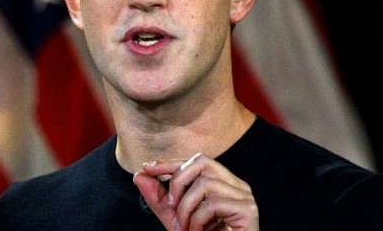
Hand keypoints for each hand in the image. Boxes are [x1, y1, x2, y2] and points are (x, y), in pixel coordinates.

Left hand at [133, 153, 257, 230]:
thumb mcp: (174, 218)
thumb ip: (158, 198)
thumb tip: (138, 174)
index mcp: (222, 183)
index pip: (195, 162)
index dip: (170, 162)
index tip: (147, 167)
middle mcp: (236, 185)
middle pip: (202, 161)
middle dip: (178, 181)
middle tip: (171, 207)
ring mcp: (244, 196)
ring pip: (205, 183)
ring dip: (186, 208)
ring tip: (185, 228)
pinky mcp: (248, 209)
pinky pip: (213, 203)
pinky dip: (198, 220)